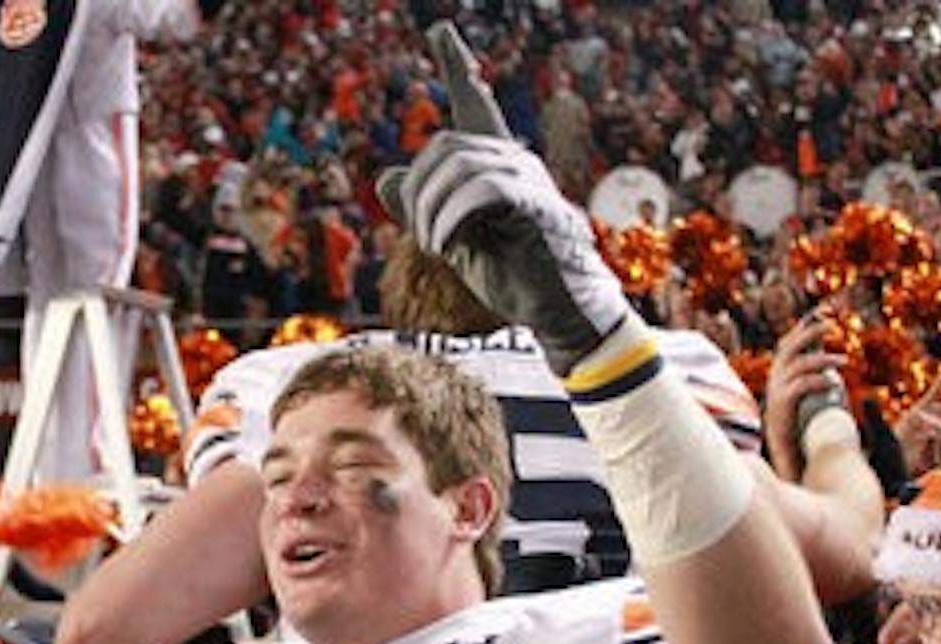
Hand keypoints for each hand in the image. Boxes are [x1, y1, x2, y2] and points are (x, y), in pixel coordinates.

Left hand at [375, 22, 630, 376]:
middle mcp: (515, 160)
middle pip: (446, 143)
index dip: (457, 66)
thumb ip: (422, 208)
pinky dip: (451, 217)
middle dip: (418, 190)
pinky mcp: (535, 204)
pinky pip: (481, 190)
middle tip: (421, 237)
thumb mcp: (453, 238)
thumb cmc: (511, 275)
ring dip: (431, 208)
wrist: (555, 310)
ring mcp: (529, 179)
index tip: (440, 34)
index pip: (475, 103)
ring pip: (459, 164)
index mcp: (496, 164)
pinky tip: (445, 245)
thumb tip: (385, 178)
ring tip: (434, 245)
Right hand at [763, 312, 848, 481]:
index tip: (826, 309)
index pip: (791, 341)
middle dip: (810, 332)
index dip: (807, 324)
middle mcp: (776, 379)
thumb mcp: (809, 397)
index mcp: (782, 373)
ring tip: (845, 362)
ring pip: (798, 365)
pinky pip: (800, 386)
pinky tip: (833, 383)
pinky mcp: (782, 407)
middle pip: (789, 346)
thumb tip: (834, 365)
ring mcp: (777, 392)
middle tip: (832, 322)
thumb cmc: (802, 426)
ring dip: (822, 360)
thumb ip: (817, 378)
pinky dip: (817, 381)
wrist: (786, 455)